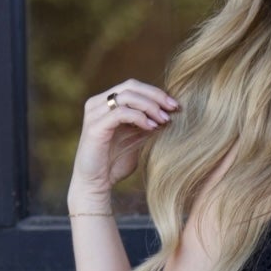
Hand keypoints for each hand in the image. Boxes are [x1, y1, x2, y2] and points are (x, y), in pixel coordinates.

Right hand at [69, 80, 178, 208]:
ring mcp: (94, 114)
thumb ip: (148, 124)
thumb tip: (170, 113)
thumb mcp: (136, 139)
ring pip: (126, 96)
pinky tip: (151, 127)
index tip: (175, 106)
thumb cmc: (115, 163)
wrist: (95, 184)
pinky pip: (120, 113)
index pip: (133, 86)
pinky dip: (139, 117)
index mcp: (106, 103)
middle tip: (173, 108)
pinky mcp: (94, 127)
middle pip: (131, 86)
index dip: (156, 93)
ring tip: (163, 120)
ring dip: (149, 106)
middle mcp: (97, 104)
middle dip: (156, 95)